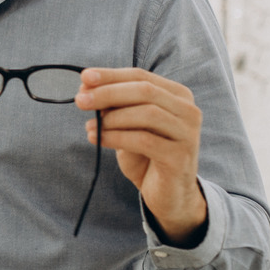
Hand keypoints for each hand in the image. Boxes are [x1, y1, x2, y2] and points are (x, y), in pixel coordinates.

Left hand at [75, 67, 207, 245]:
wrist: (168, 193)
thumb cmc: (145, 154)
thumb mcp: (127, 124)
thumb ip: (113, 105)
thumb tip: (86, 85)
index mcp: (177, 95)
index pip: (140, 76)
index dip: (111, 75)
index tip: (83, 77)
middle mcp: (188, 111)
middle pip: (144, 91)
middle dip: (108, 93)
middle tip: (80, 100)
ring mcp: (187, 133)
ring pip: (146, 113)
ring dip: (112, 118)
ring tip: (90, 127)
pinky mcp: (180, 157)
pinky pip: (143, 140)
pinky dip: (115, 137)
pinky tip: (97, 138)